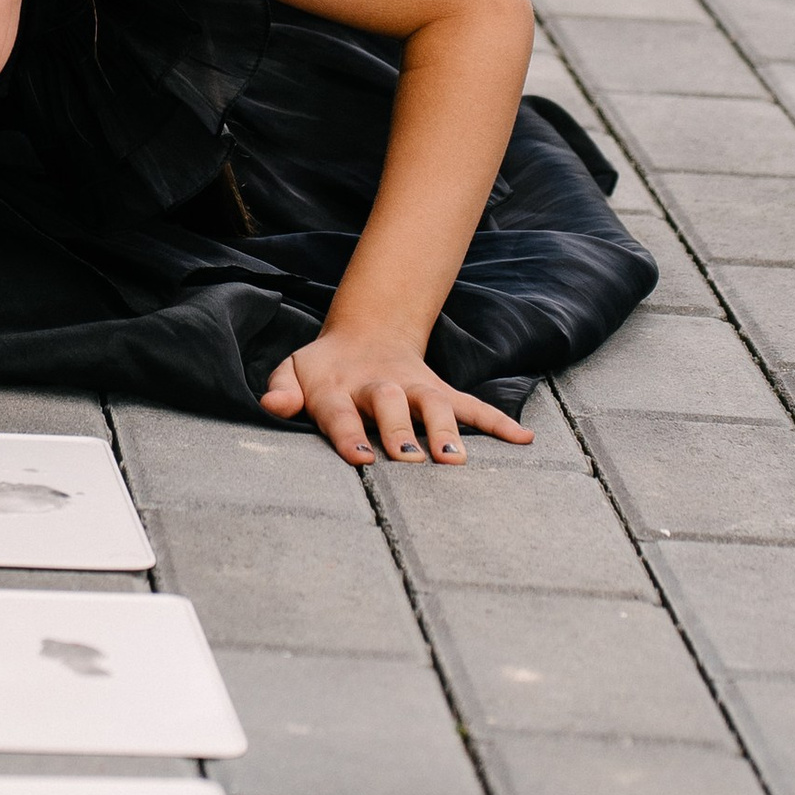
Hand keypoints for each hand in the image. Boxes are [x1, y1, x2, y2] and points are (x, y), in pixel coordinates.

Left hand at [260, 323, 532, 466]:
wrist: (364, 333)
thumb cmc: (324, 369)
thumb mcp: (294, 370)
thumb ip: (282, 388)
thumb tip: (271, 405)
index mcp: (338, 387)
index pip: (341, 413)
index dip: (350, 434)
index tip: (362, 458)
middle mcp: (379, 387)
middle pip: (391, 405)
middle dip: (401, 431)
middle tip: (410, 459)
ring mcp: (414, 388)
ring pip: (435, 404)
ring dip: (447, 429)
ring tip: (457, 460)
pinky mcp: (440, 391)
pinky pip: (472, 405)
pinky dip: (497, 421)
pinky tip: (523, 439)